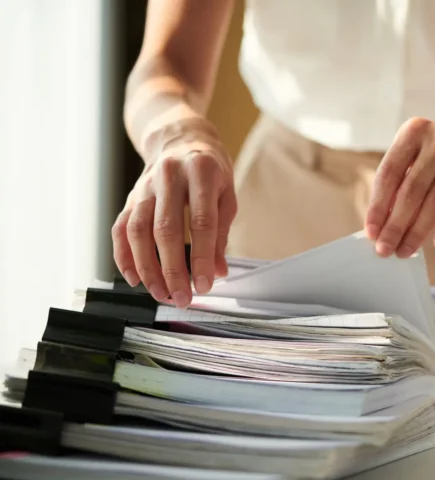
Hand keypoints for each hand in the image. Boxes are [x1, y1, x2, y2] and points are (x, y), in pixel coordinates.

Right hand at [112, 118, 236, 307]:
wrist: (181, 140)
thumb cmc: (209, 172)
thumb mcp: (227, 195)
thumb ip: (221, 234)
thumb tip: (218, 271)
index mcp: (201, 173)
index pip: (201, 222)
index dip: (202, 257)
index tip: (205, 284)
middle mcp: (169, 177)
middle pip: (166, 229)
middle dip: (172, 269)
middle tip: (181, 297)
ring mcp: (145, 186)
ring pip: (138, 231)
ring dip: (147, 268)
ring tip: (161, 293)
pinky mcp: (130, 197)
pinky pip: (120, 229)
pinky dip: (124, 256)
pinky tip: (135, 278)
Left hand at [364, 115, 434, 257]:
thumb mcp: (417, 153)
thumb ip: (399, 181)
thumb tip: (381, 225)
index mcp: (415, 131)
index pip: (389, 173)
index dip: (378, 206)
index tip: (371, 233)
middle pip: (412, 191)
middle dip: (395, 225)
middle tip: (385, 249)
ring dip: (418, 231)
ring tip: (405, 250)